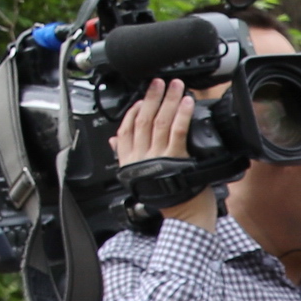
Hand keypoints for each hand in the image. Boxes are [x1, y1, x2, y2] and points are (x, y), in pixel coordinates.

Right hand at [119, 79, 216, 226]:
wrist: (184, 218)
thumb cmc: (168, 199)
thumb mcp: (140, 177)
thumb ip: (126, 156)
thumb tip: (114, 140)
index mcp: (130, 160)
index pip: (126, 129)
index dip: (133, 111)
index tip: (140, 99)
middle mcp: (141, 156)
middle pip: (143, 120)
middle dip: (151, 97)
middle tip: (159, 82)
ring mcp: (158, 156)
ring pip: (159, 121)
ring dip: (167, 100)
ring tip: (174, 85)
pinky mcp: (177, 158)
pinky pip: (177, 131)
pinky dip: (181, 114)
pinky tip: (186, 102)